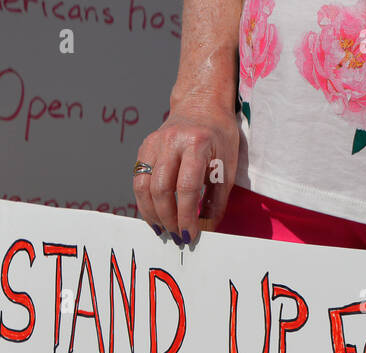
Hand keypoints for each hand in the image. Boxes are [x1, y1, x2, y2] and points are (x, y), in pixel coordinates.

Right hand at [133, 101, 239, 245]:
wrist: (202, 104)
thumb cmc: (219, 137)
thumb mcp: (227, 167)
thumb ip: (216, 200)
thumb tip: (207, 229)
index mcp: (197, 144)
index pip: (187, 188)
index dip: (186, 216)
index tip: (189, 235)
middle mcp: (172, 141)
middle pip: (160, 189)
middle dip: (167, 218)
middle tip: (176, 235)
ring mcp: (154, 142)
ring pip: (143, 185)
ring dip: (151, 213)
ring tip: (162, 229)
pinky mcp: (145, 147)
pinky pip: (138, 178)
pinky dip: (144, 200)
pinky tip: (154, 214)